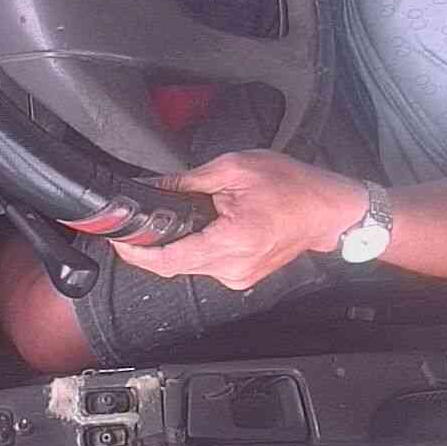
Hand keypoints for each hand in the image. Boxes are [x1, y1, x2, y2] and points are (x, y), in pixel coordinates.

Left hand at [113, 150, 368, 289]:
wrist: (328, 210)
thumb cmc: (292, 185)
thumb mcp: (235, 168)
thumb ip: (188, 180)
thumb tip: (152, 186)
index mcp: (233, 241)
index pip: (170, 260)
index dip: (138, 253)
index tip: (118, 240)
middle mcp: (234, 267)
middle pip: (174, 264)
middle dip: (153, 245)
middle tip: (138, 221)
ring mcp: (238, 276)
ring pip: (189, 265)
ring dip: (176, 244)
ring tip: (178, 217)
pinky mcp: (241, 277)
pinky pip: (206, 265)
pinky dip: (195, 247)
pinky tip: (201, 227)